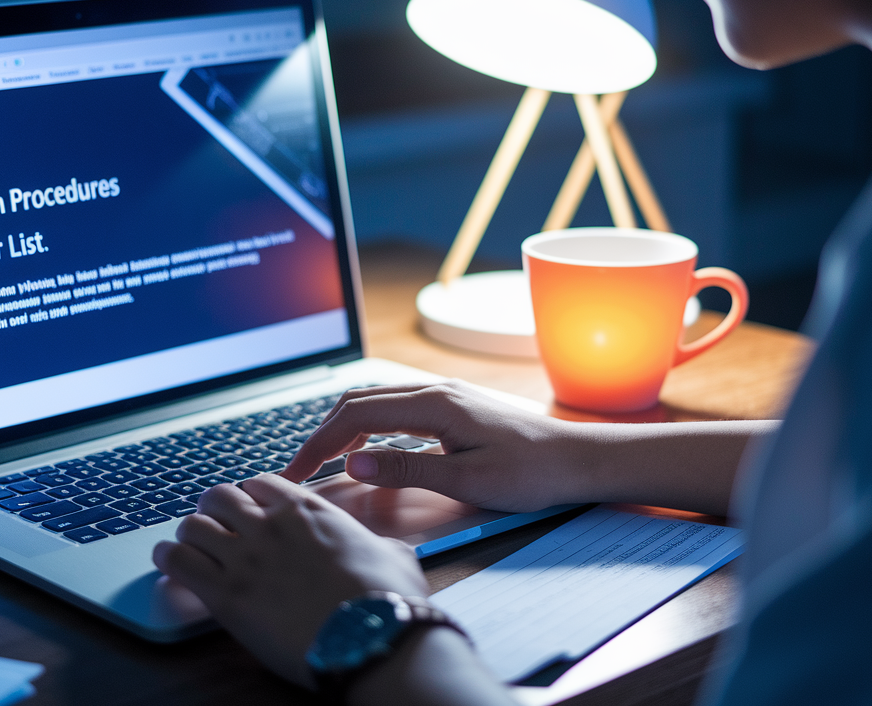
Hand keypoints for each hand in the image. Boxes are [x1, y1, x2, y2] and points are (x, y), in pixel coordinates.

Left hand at [152, 474, 428, 687]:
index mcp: (308, 510)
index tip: (247, 511)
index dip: (249, 496)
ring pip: (192, 524)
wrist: (374, 639)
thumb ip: (377, 543)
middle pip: (219, 496)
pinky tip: (170, 563)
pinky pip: (177, 560)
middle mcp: (271, 524)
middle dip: (213, 511)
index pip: (260, 482)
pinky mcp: (226, 594)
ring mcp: (246, 557)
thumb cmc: (388, 600)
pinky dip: (169, 558)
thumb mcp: (393, 555)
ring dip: (189, 535)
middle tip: (214, 528)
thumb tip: (385, 548)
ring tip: (189, 547)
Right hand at [282, 381, 588, 512]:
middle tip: (298, 471)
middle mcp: (434, 391)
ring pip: (374, 401)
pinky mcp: (452, 407)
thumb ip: (408, 469)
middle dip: (321, 434)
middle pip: (357, 401)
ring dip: (341, 428)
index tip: (294, 475)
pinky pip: (394, 408)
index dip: (317, 445)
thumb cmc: (531, 473)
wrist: (578, 460)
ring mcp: (443, 395)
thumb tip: (354, 464)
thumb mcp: (467, 480)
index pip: (355, 415)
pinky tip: (364, 451)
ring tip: (321, 463)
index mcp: (433, 404)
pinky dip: (366, 426)